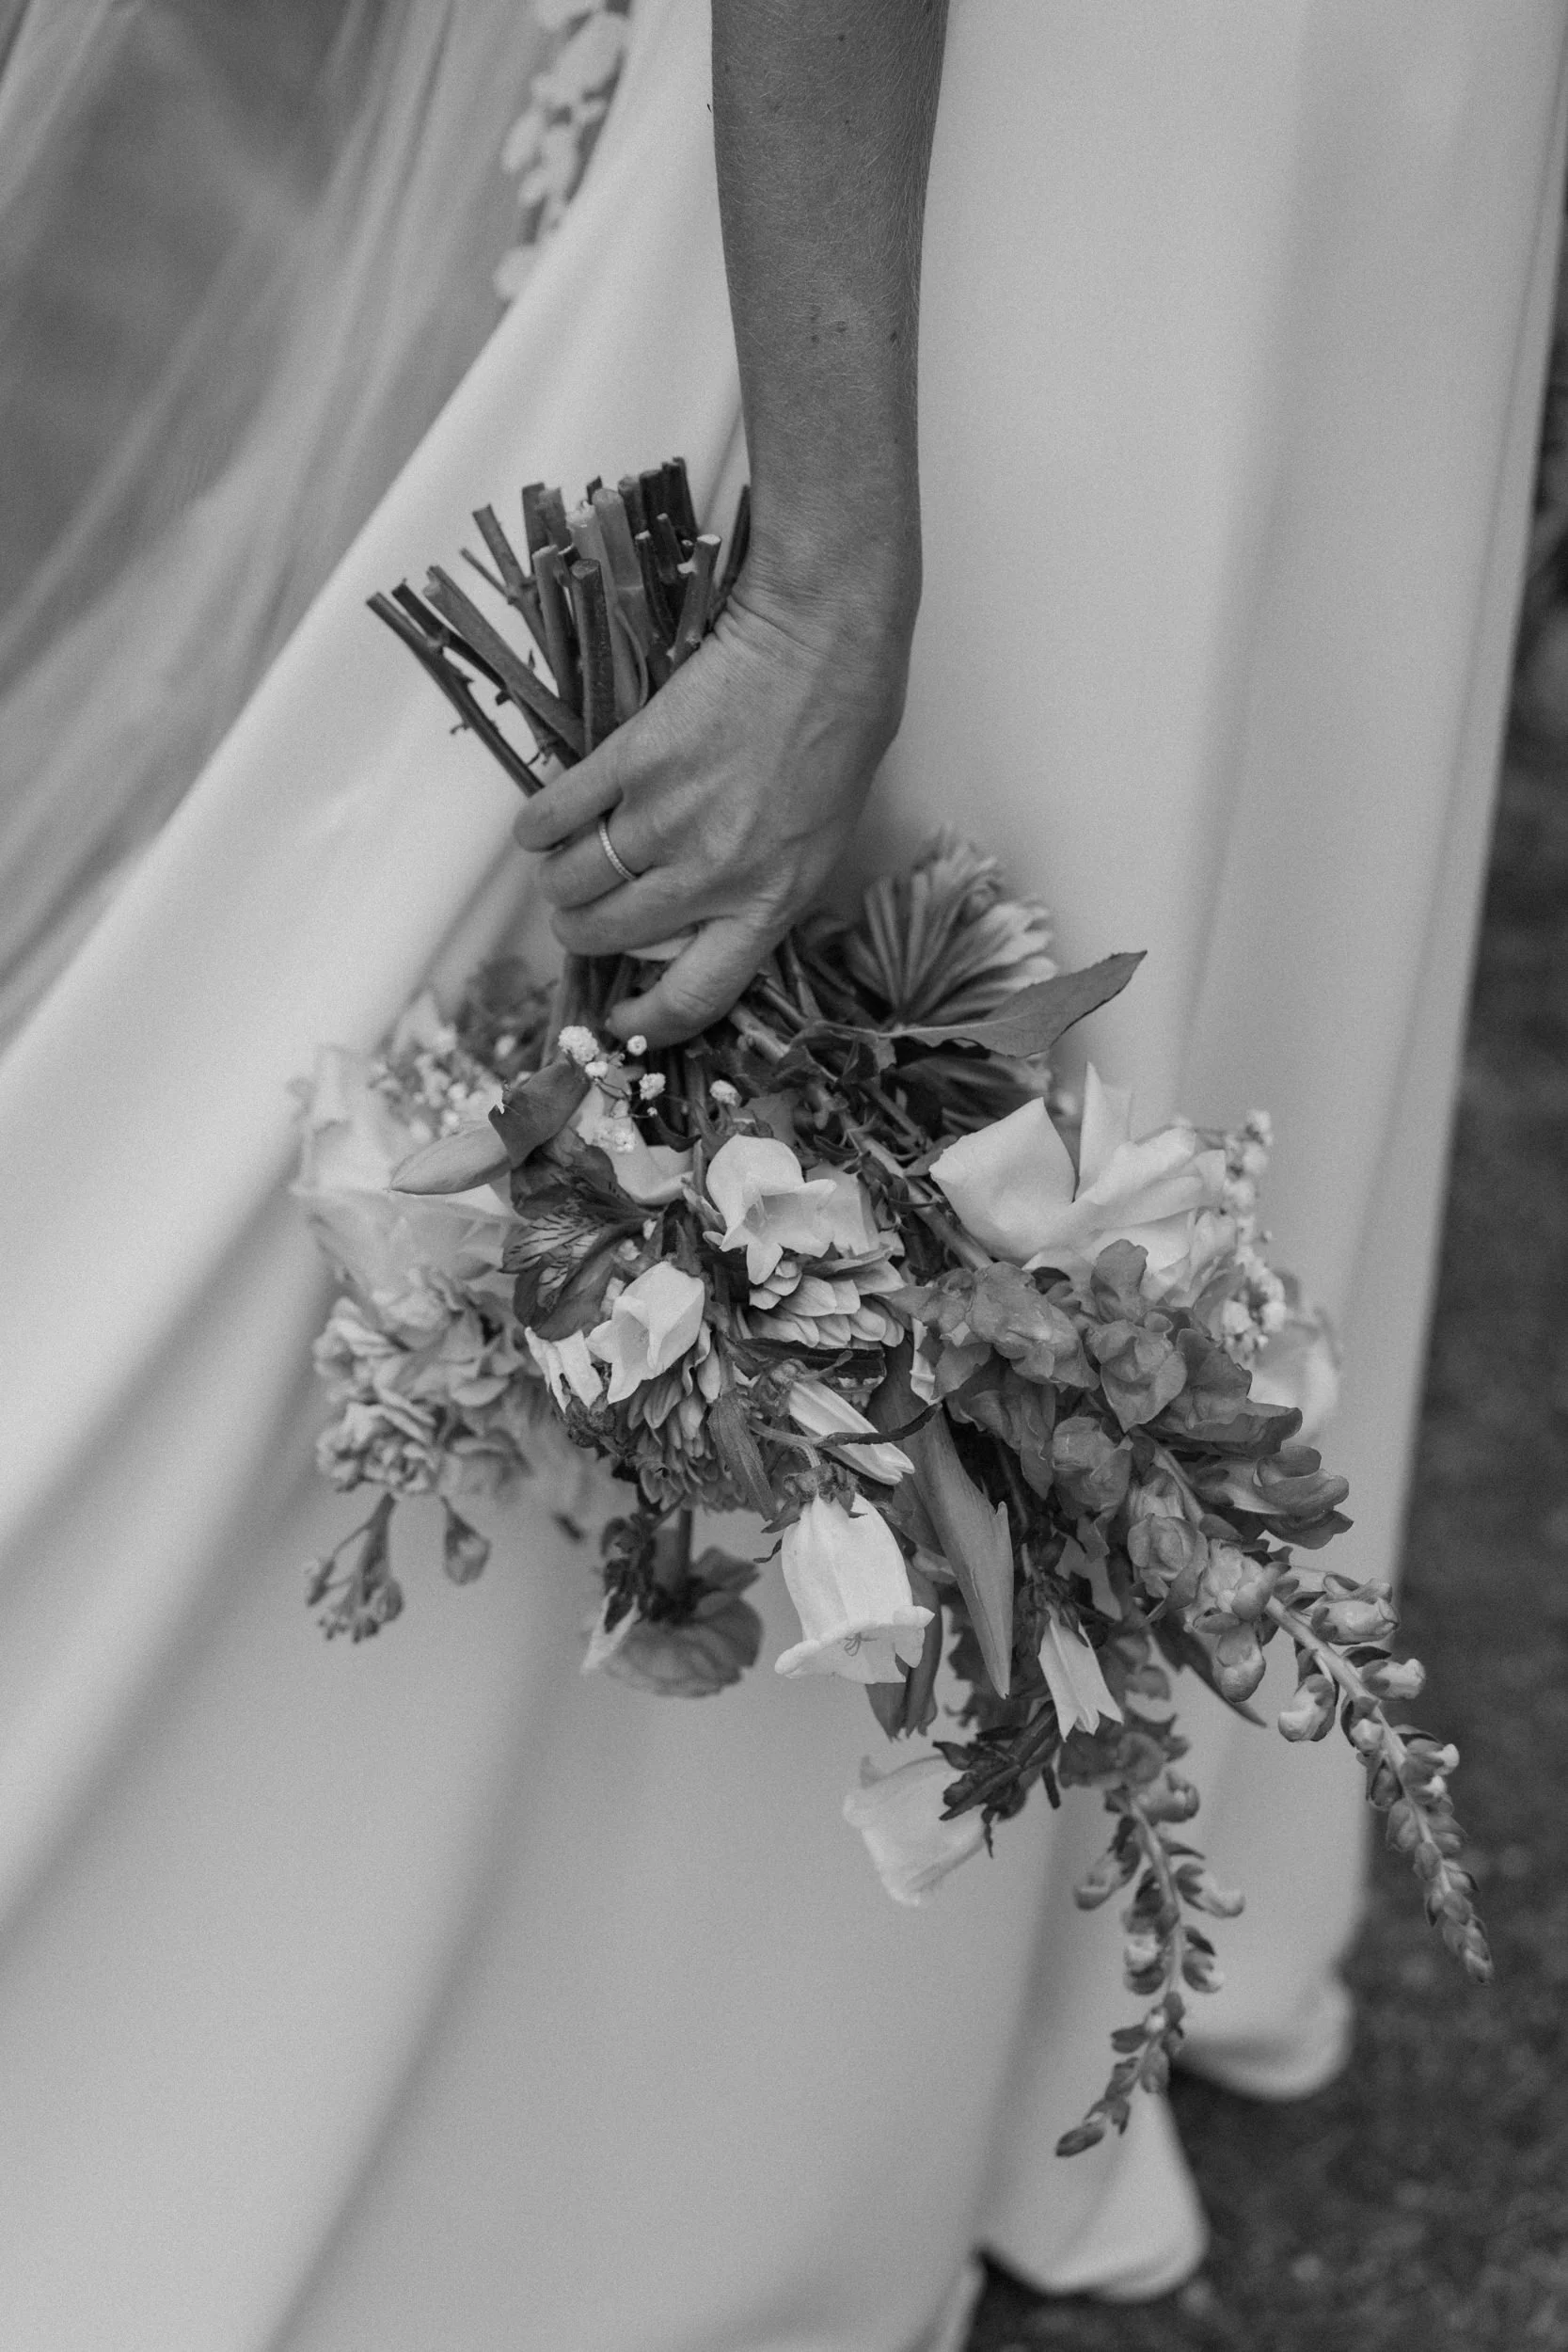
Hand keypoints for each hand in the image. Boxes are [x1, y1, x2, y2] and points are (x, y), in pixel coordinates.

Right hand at [511, 566, 914, 1045]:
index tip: (619, 1021)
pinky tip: (540, 827)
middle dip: (580, 937)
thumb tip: (689, 934)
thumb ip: (756, 896)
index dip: (646, 1023)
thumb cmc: (835, 744)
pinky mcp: (631, 760)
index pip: (695, 998)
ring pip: (572, 880)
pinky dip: (537, 826)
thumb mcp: (816, 847)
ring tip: (559, 869)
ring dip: (555, 883)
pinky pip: (556, 814)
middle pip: (611, 937)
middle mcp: (712, 875)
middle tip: (577, 919)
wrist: (821, 648)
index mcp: (768, 905)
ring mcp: (667, 817)